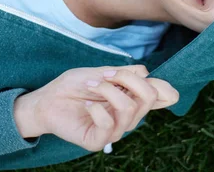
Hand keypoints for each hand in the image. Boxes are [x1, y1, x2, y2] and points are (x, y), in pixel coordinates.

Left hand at [15, 65, 178, 151]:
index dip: (165, 88)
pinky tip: (86, 103)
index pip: (163, 98)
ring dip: (107, 90)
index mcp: (132, 98)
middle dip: (128, 78)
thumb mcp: (102, 72)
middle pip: (149, 97)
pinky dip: (97, 107)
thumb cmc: (74, 85)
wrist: (47, 99)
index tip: (140, 74)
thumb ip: (124, 74)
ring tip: (90, 85)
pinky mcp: (98, 141)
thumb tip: (147, 73)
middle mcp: (128, 116)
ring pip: (129, 109)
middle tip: (106, 74)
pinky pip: (108, 125)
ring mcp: (114, 131)